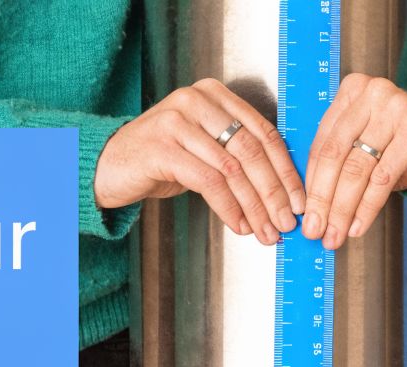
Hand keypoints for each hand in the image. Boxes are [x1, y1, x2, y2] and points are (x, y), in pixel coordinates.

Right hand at [95, 79, 305, 245]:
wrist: (106, 165)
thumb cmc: (158, 158)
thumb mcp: (203, 147)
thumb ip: (236, 154)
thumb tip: (281, 190)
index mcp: (214, 94)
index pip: (264, 132)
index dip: (286, 170)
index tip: (300, 199)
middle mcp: (197, 100)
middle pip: (251, 150)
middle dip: (274, 192)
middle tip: (286, 222)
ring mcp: (178, 121)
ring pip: (232, 169)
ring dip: (254, 206)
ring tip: (266, 230)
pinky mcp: (162, 148)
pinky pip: (208, 182)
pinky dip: (229, 208)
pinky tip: (239, 225)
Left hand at [302, 74, 406, 247]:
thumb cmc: (405, 145)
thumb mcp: (366, 146)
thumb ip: (339, 164)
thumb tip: (311, 206)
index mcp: (352, 92)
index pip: (322, 144)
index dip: (310, 184)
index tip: (304, 213)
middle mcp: (372, 94)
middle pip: (335, 156)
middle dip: (323, 200)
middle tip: (316, 230)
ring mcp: (395, 109)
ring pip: (356, 169)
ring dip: (342, 209)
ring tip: (335, 234)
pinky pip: (382, 179)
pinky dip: (367, 208)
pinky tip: (357, 226)